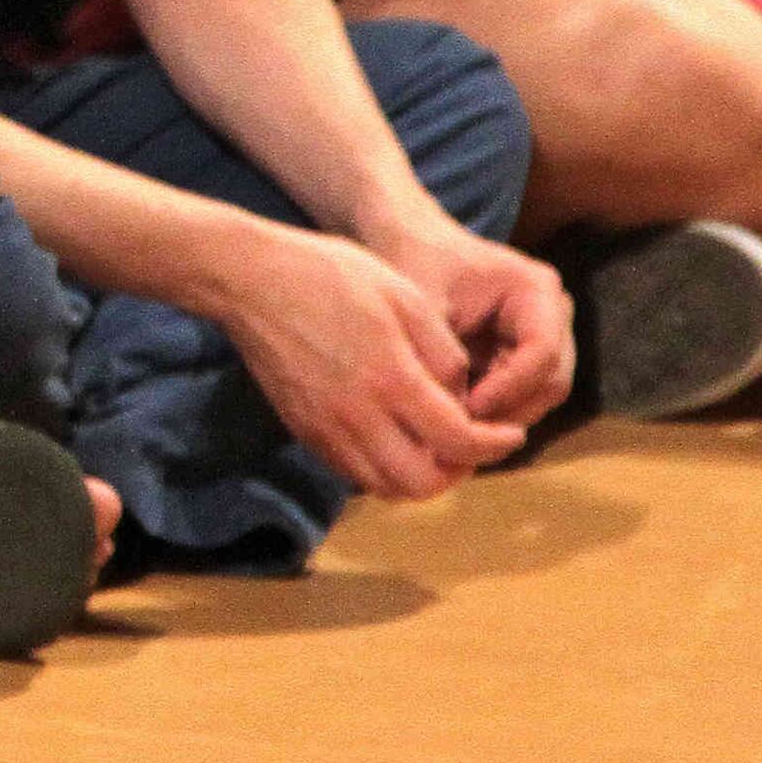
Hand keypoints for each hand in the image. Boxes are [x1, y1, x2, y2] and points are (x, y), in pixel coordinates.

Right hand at [200, 221, 525, 500]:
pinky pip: (353, 472)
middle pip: (422, 484)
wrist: (251, 280)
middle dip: (458, 472)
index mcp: (391, 379)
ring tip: (435, 448)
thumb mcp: (406, 297)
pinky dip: (384, 469)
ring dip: (420, 477)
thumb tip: (461, 398)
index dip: (494, 446)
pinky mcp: (304, 430)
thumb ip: (444, 354)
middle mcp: (357, 416)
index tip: (510, 435)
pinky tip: (394, 438)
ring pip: (385, 487)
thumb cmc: (332, 275)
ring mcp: (325, 428)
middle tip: (471, 446)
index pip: (458, 442)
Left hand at [384, 215, 573, 434]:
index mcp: (536, 290)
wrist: (413, 244)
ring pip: (541, 396)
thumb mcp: (422, 305)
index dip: (509, 389)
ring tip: (457, 436)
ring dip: (503, 420)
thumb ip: (441, 356)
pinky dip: (495, 414)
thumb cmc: (416, 264)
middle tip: (462, 437)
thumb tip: (456, 420)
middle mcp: (554, 314)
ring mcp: (547, 335)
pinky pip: (523, 396)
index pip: (542, 352)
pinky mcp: (528, 355)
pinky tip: (458, 425)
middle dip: (509, 413)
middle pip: (551, 382)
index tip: (465, 409)